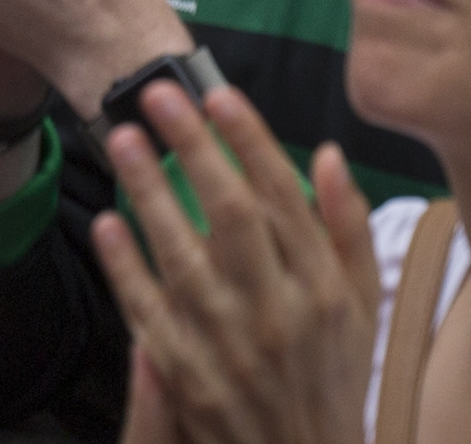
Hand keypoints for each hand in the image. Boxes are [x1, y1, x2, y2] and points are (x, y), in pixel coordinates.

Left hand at [90, 84, 377, 443]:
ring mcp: (228, 346)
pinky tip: (106, 224)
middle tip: (157, 95)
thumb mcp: (365, 303)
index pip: (285, 197)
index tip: (220, 94)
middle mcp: (278, 312)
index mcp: (324, 288)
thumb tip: (330, 152)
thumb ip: (350, 227)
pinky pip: (149, 312)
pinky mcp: (187, 376)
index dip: (250, 140)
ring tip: (122, 140)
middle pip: (232, 214)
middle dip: (193, 149)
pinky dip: (126, 268)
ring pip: (182, 256)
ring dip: (149, 193)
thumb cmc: (335, 377)